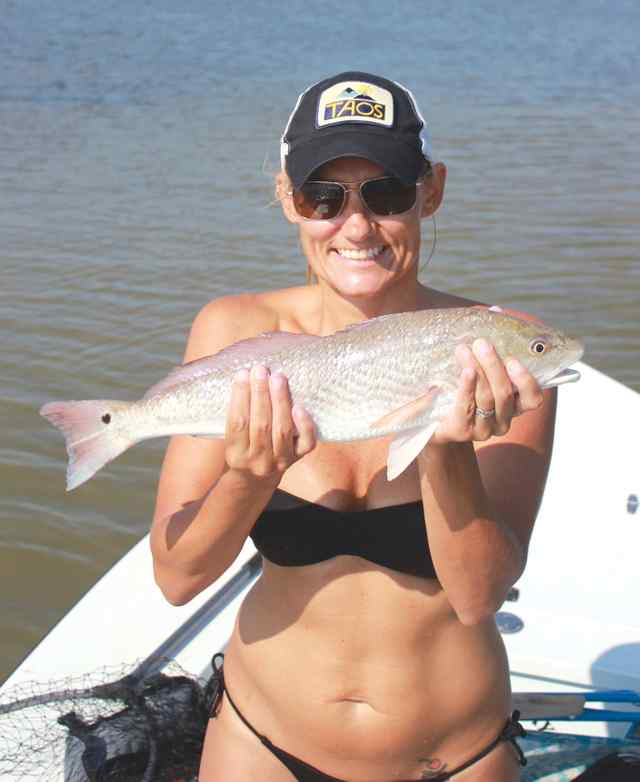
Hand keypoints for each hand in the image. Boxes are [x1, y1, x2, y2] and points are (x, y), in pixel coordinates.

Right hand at [224, 364, 316, 480]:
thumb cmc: (243, 448)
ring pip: (282, 430)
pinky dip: (304, 425)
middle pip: (260, 425)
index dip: (240, 397)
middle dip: (260, 394)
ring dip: (280, 401)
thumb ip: (237, 413)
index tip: (242, 374)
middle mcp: (258, 460)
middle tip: (261, 370)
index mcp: (235, 454)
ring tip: (278, 378)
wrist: (256, 479)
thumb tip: (245, 375)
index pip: (237, 423)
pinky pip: (306, 442)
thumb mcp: (231, 438)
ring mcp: (280, 461)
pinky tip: (300, 406)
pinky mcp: (298, 458)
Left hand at [432, 339, 543, 444]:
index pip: (533, 399)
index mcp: (514, 408)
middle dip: (494, 365)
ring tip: (464, 350)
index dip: (526, 381)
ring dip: (477, 369)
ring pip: (486, 398)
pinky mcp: (463, 431)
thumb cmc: (460, 393)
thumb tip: (489, 339)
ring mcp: (484, 429)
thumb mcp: (482, 377)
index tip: (512, 360)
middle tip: (481, 344)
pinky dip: (467, 387)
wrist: (435, 421)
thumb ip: (491, 365)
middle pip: (504, 394)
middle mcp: (503, 421)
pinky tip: (465, 372)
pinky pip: (467, 407)